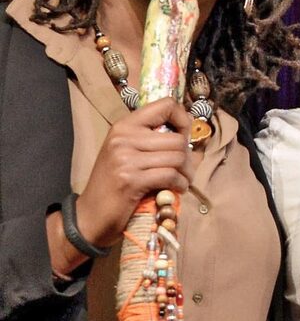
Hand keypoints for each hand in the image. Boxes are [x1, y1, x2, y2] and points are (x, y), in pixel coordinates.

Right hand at [75, 97, 193, 247]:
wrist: (89, 216)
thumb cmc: (113, 184)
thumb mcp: (127, 153)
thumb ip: (151, 139)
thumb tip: (188, 134)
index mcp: (124, 126)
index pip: (166, 105)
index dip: (183, 119)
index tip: (184, 138)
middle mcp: (123, 138)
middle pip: (177, 139)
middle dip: (188, 156)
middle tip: (185, 169)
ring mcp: (126, 158)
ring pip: (177, 157)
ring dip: (187, 172)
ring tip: (182, 180)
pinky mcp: (131, 180)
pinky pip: (170, 175)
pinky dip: (180, 184)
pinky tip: (177, 189)